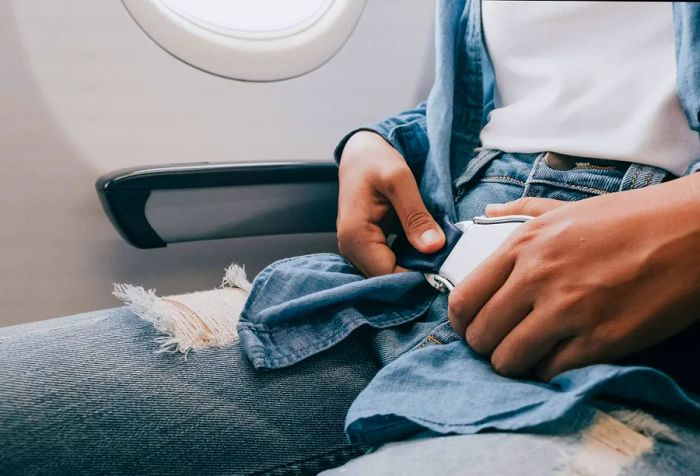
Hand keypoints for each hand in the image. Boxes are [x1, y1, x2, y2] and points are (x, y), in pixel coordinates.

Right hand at [337, 131, 445, 275]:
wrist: (359, 152)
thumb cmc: (375, 160)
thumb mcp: (400, 180)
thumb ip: (416, 215)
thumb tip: (433, 246)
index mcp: (355, 234)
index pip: (386, 274)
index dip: (415, 276)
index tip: (443, 270)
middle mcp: (350, 247)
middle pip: (385, 278)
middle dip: (414, 275)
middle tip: (444, 264)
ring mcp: (355, 249)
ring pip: (386, 273)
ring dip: (411, 270)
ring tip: (436, 260)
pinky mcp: (365, 246)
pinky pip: (386, 263)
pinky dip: (405, 262)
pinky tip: (423, 254)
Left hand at [448, 176, 699, 380]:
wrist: (691, 231)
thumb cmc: (628, 218)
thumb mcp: (565, 208)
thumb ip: (520, 214)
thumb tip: (488, 213)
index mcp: (523, 245)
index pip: (464, 298)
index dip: (460, 322)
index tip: (470, 328)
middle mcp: (537, 277)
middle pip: (482, 335)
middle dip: (485, 346)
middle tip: (500, 345)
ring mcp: (568, 310)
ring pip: (509, 360)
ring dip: (513, 364)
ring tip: (528, 356)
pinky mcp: (600, 340)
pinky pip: (551, 372)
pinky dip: (548, 372)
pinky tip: (558, 359)